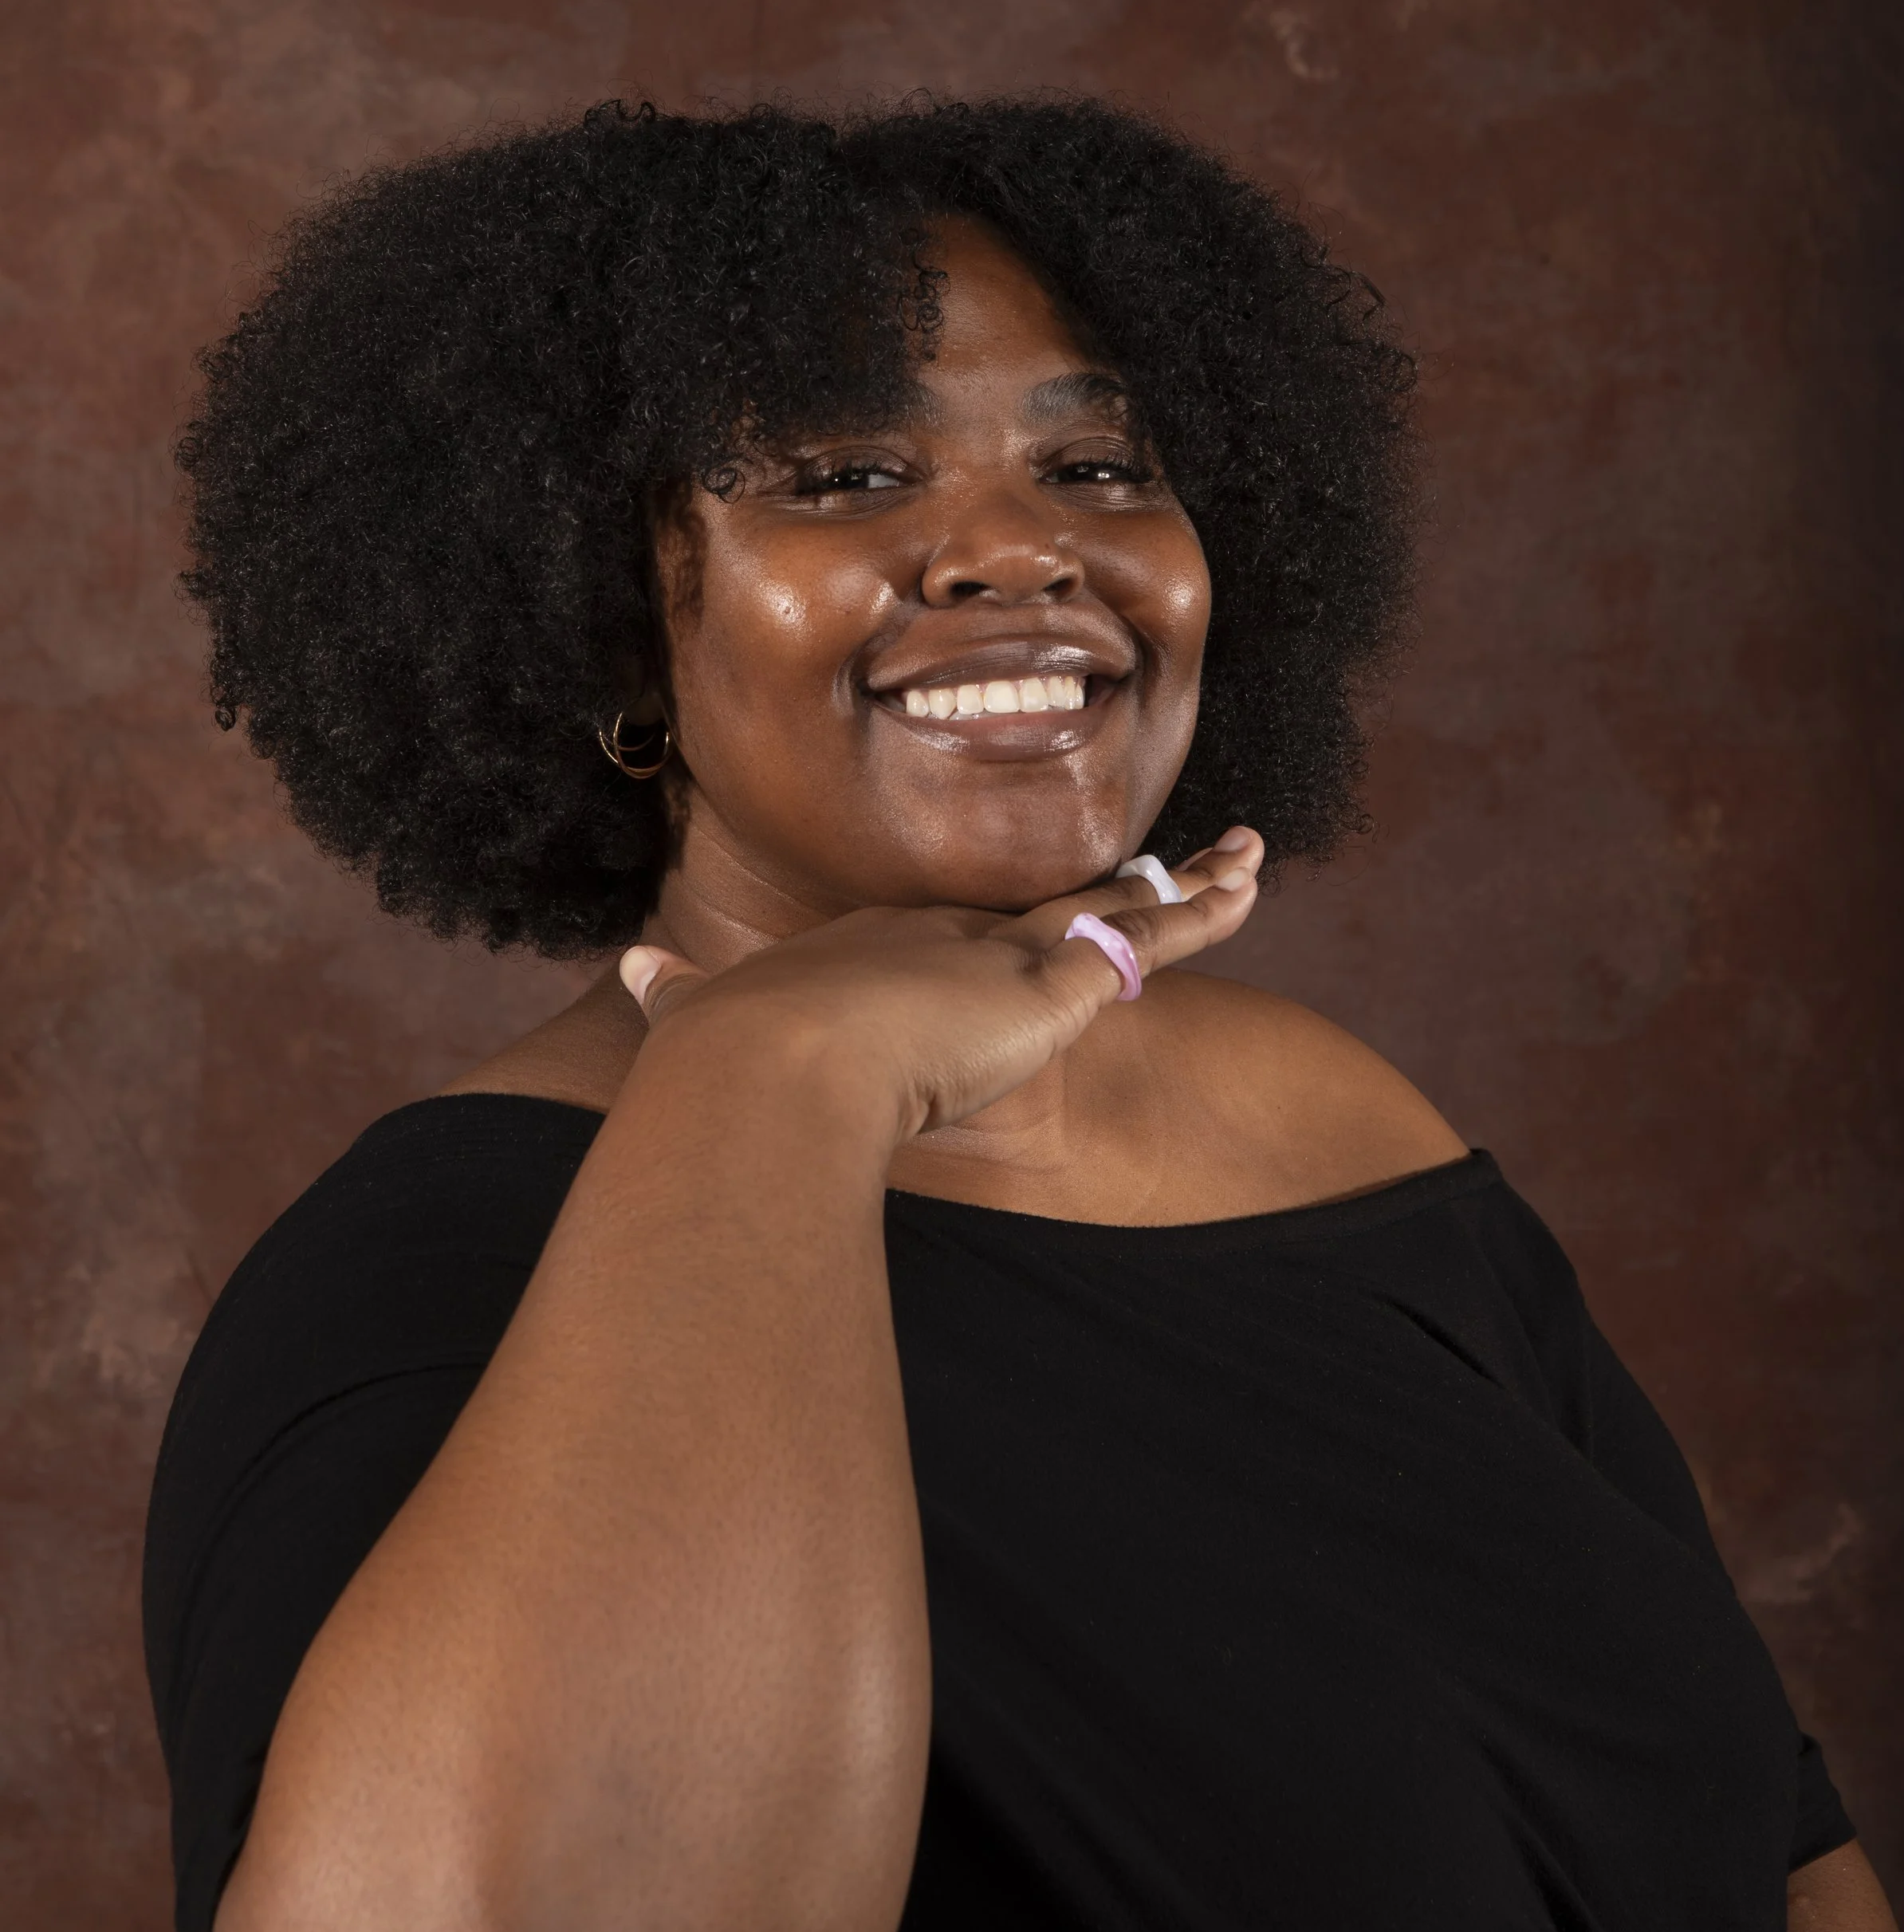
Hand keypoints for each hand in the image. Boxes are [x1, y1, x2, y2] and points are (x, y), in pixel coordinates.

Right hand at [619, 832, 1262, 1142]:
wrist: (768, 1071)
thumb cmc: (730, 1058)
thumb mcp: (700, 1024)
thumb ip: (676, 1000)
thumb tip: (629, 973)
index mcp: (880, 946)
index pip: (965, 935)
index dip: (1009, 932)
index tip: (1036, 930)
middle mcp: (949, 933)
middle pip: (1052, 905)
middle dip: (1111, 892)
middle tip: (1169, 867)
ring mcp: (1003, 955)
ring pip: (1118, 907)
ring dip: (1187, 887)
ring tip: (1246, 860)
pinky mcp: (1051, 987)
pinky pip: (1149, 938)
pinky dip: (1201, 912)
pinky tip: (1243, 887)